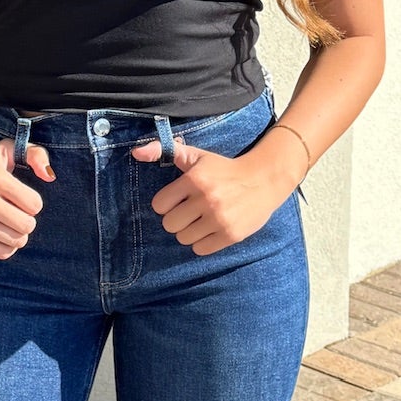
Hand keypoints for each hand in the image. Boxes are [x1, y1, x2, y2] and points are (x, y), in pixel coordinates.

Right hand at [0, 138, 54, 258]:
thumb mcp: (7, 150)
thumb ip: (36, 154)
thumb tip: (50, 175)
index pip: (35, 204)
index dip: (33, 203)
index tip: (21, 198)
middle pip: (27, 225)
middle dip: (27, 220)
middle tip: (16, 213)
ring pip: (17, 241)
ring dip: (18, 233)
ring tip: (8, 223)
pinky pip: (3, 252)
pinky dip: (7, 246)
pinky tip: (0, 233)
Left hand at [131, 128, 301, 253]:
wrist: (264, 179)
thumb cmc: (224, 168)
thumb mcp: (196, 156)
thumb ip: (165, 150)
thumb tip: (136, 153)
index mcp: (194, 179)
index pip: (159, 205)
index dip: (167, 204)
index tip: (179, 200)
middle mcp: (206, 199)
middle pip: (169, 225)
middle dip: (177, 220)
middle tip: (190, 212)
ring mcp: (219, 219)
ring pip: (184, 239)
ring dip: (190, 232)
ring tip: (202, 221)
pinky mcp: (231, 235)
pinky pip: (201, 249)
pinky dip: (203, 243)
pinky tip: (212, 230)